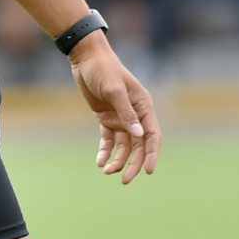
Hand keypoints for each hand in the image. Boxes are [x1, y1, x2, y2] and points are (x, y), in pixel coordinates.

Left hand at [69, 34, 160, 184]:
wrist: (86, 58)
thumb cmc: (104, 70)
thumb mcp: (114, 90)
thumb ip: (126, 114)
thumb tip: (139, 136)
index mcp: (143, 106)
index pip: (152, 135)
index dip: (152, 154)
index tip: (149, 172)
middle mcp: (135, 114)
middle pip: (138, 145)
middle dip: (133, 163)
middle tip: (124, 180)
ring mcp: (120, 117)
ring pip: (123, 146)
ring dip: (117, 159)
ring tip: (107, 171)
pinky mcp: (105, 118)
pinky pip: (108, 140)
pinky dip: (105, 151)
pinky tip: (99, 162)